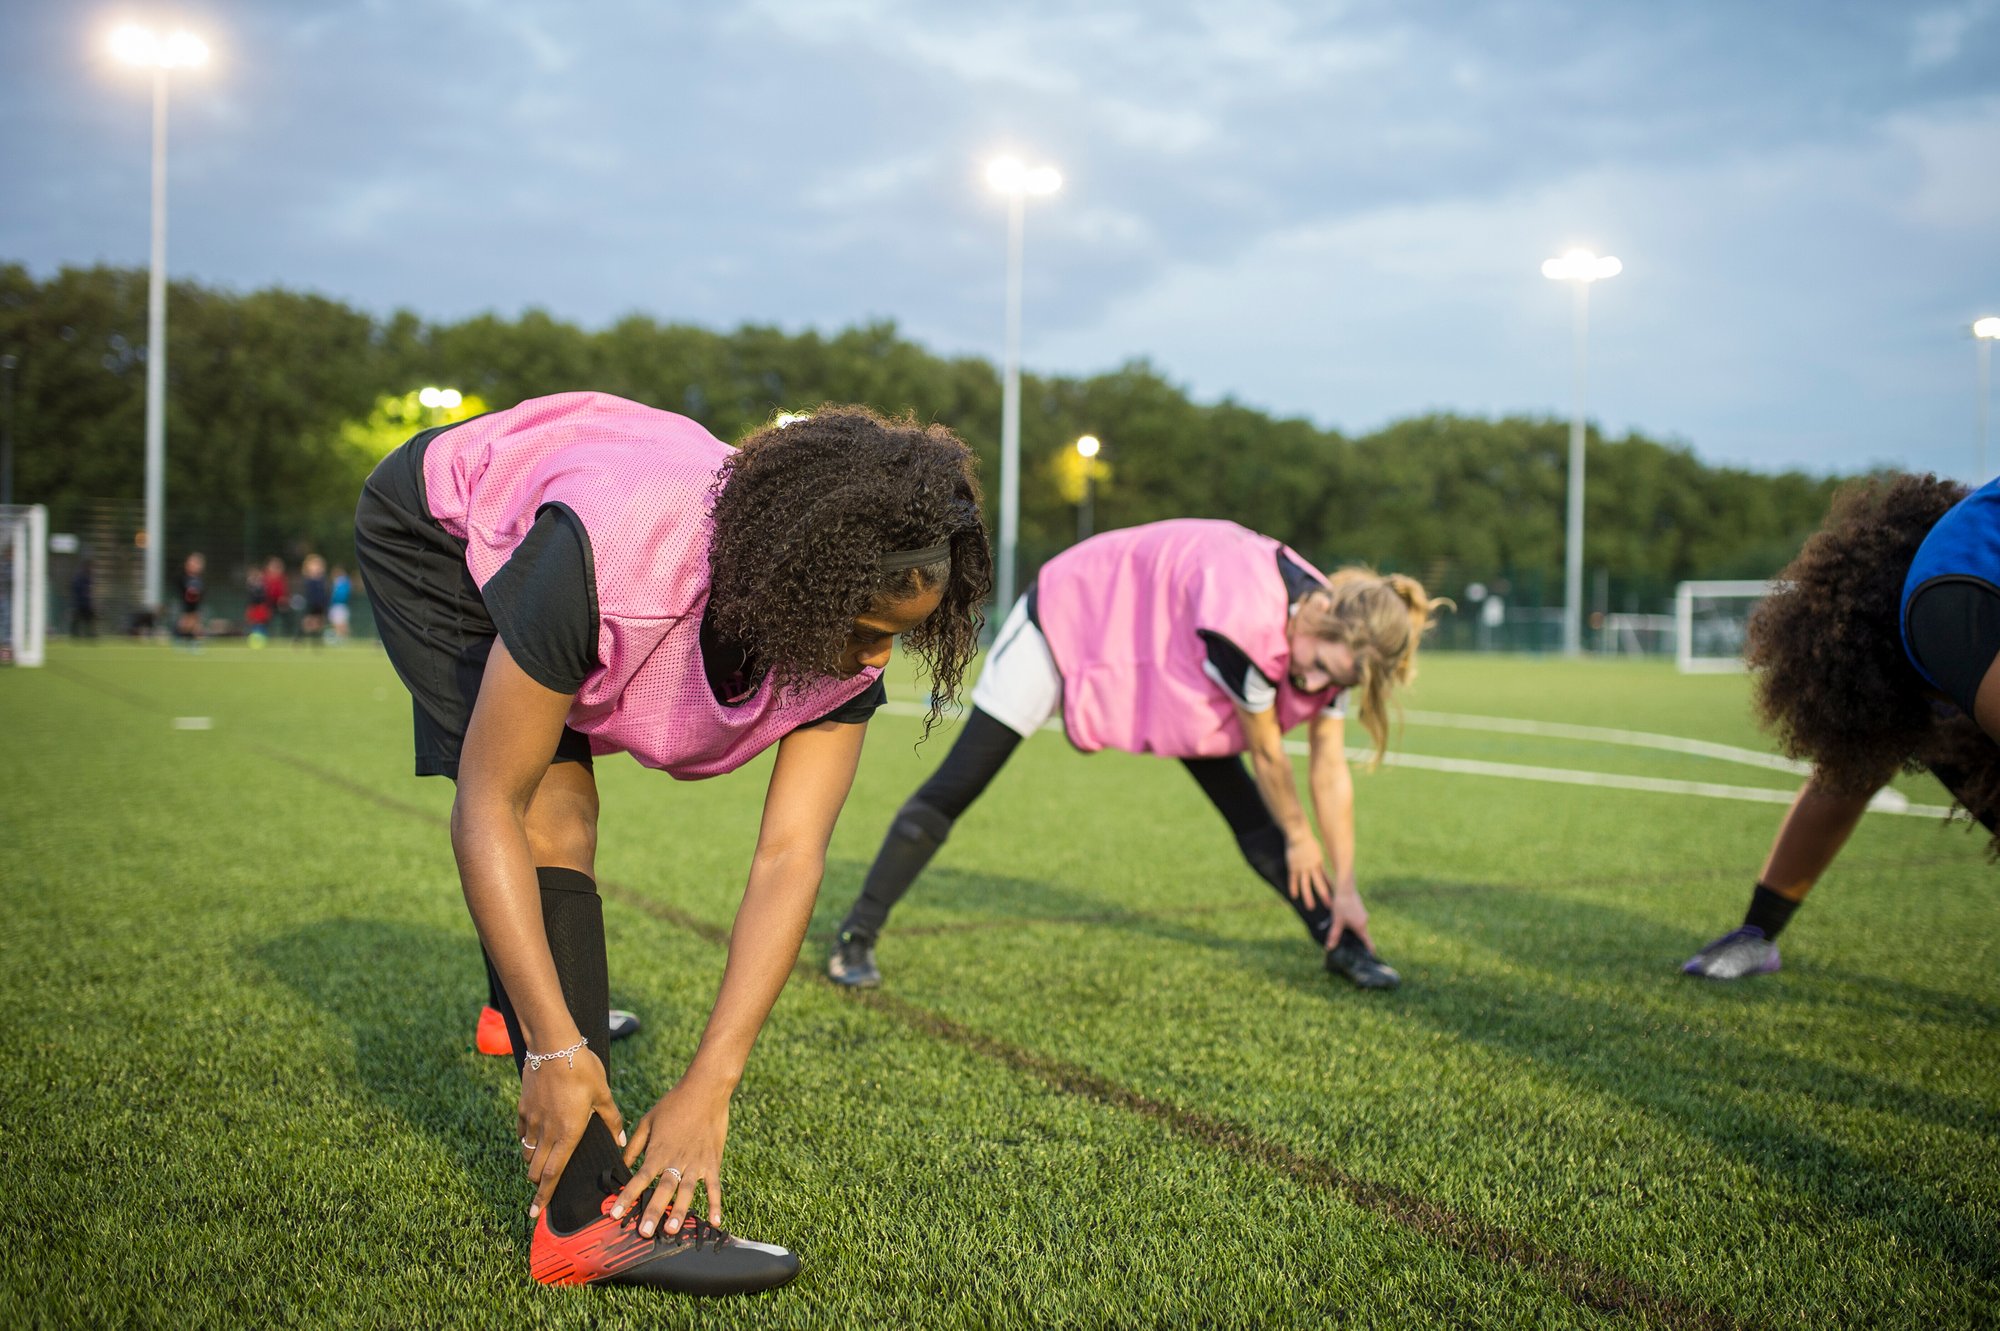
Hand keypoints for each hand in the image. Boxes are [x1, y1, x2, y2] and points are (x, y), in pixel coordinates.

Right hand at [517, 1045, 623, 1219]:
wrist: (553, 1046)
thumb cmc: (583, 1069)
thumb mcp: (604, 1094)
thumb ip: (612, 1120)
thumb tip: (621, 1141)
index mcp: (568, 1133)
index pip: (553, 1174)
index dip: (544, 1196)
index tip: (535, 1213)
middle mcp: (547, 1132)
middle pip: (536, 1170)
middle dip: (538, 1184)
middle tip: (543, 1190)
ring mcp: (532, 1121)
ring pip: (527, 1154)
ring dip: (533, 1164)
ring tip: (541, 1165)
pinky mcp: (523, 1109)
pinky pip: (522, 1134)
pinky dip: (527, 1142)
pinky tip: (536, 1139)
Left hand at [613, 1074, 733, 1235]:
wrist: (705, 1089)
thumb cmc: (674, 1104)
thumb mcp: (648, 1120)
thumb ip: (634, 1145)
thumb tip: (621, 1164)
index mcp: (658, 1151)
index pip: (639, 1178)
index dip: (626, 1197)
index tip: (614, 1214)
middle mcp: (676, 1160)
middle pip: (663, 1189)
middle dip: (653, 1211)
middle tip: (645, 1233)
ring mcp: (696, 1162)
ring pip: (687, 1191)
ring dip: (680, 1211)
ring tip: (672, 1230)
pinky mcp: (713, 1161)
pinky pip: (714, 1186)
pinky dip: (716, 1204)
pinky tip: (715, 1222)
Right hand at [1286, 834, 1331, 910]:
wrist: (1298, 834)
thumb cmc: (1307, 841)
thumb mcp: (1316, 851)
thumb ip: (1317, 860)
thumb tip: (1320, 866)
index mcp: (1319, 863)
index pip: (1327, 878)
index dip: (1331, 888)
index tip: (1336, 897)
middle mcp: (1312, 867)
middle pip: (1320, 884)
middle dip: (1325, 895)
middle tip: (1330, 906)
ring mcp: (1302, 868)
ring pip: (1306, 885)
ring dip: (1308, 897)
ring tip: (1311, 907)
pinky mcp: (1293, 867)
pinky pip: (1293, 880)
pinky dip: (1293, 888)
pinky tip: (1294, 896)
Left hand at [1327, 884, 1372, 951]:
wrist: (1345, 887)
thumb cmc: (1341, 904)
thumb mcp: (1336, 921)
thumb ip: (1334, 935)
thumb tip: (1329, 948)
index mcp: (1361, 926)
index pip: (1368, 943)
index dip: (1369, 951)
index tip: (1370, 959)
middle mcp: (1364, 921)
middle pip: (1362, 936)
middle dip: (1357, 943)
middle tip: (1349, 950)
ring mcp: (1363, 915)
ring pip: (1359, 928)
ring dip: (1353, 933)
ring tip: (1344, 938)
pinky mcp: (1359, 910)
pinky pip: (1357, 921)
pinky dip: (1352, 925)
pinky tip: (1344, 924)